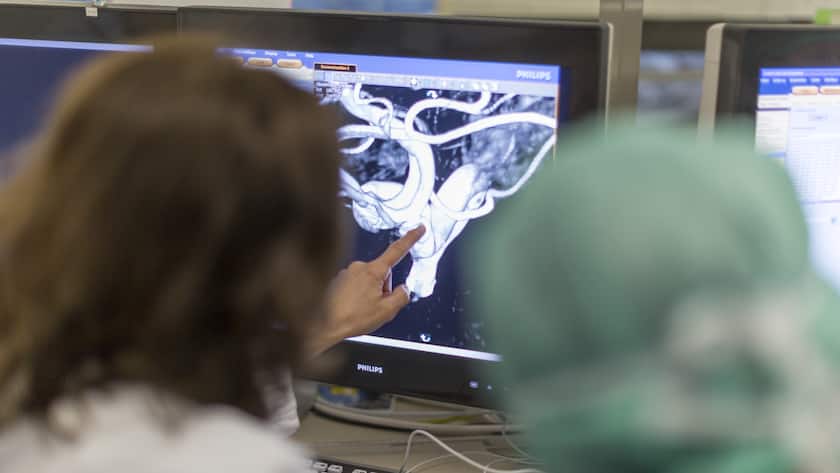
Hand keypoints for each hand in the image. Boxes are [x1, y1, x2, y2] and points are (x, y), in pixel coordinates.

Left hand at [310, 225, 426, 355]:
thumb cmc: (352, 318)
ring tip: (359, 310)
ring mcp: (346, 272)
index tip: (419, 228)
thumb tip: (404, 289)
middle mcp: (359, 267)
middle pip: (382, 273)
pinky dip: (356, 295)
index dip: (411, 239)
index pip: (397, 251)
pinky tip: (350, 308)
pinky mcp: (337, 279)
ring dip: (369, 293)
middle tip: (375, 306)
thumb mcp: (387, 311)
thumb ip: (402, 296)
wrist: (323, 325)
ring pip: (368, 280)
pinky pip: (355, 284)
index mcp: (373, 271)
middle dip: (383, 288)